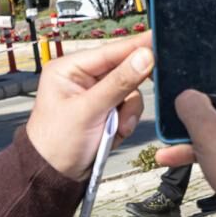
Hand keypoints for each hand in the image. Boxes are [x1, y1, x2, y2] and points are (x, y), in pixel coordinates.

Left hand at [21, 34, 151, 179]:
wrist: (55, 177)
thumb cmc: (58, 143)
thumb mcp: (89, 111)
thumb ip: (119, 83)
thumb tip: (145, 56)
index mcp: (70, 68)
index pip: (111, 51)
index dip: (137, 46)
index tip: (160, 39)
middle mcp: (84, 77)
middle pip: (124, 69)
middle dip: (129, 91)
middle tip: (136, 99)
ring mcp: (97, 95)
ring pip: (130, 91)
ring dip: (127, 111)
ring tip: (117, 128)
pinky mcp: (107, 111)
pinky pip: (129, 107)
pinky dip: (126, 121)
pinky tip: (116, 133)